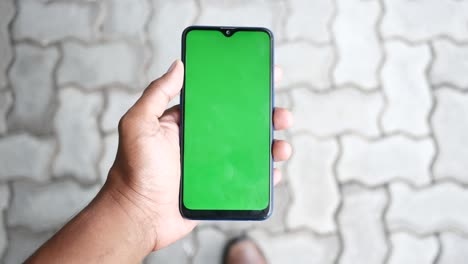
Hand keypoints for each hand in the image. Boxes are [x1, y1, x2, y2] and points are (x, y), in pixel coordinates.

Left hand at [106, 60, 292, 250]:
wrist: (137, 216)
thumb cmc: (133, 171)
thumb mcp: (139, 124)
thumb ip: (157, 93)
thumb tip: (179, 65)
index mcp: (188, 122)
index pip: (221, 100)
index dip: (244, 88)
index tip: (266, 75)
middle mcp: (204, 141)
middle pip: (243, 123)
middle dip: (267, 116)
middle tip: (282, 115)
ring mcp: (215, 165)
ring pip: (251, 150)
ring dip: (272, 145)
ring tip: (282, 147)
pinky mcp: (221, 188)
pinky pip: (249, 178)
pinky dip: (265, 174)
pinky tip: (275, 171)